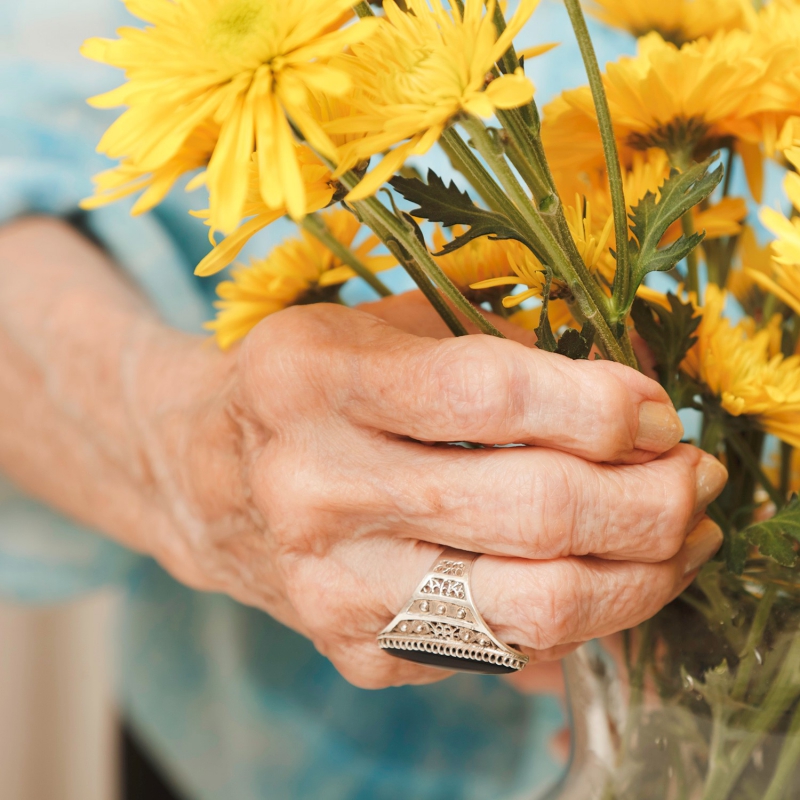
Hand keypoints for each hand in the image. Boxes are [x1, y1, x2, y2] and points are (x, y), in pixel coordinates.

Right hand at [134, 292, 726, 688]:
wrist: (210, 476)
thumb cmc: (314, 385)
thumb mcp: (385, 329)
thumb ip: (504, 346)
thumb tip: (638, 399)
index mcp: (311, 379)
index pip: (492, 397)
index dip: (603, 406)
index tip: (659, 413)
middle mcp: (310, 487)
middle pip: (533, 512)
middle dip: (652, 501)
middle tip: (696, 479)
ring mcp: (329, 584)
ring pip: (534, 606)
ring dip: (641, 576)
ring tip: (679, 540)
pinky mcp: (354, 650)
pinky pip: (504, 651)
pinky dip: (578, 619)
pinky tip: (600, 580)